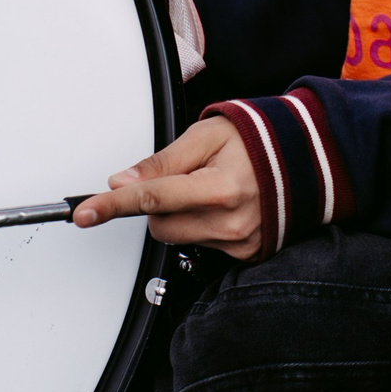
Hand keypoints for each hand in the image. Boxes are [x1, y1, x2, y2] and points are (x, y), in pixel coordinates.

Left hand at [72, 116, 264, 257]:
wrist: (305, 158)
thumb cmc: (256, 141)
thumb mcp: (206, 136)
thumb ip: (163, 161)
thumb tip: (122, 181)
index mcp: (221, 187)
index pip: (152, 198)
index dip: (112, 205)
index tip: (85, 214)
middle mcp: (231, 221)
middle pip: (160, 225)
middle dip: (157, 205)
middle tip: (183, 178)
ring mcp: (240, 243)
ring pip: (178, 238)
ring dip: (181, 216)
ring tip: (212, 189)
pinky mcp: (246, 255)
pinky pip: (202, 246)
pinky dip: (202, 226)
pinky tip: (224, 206)